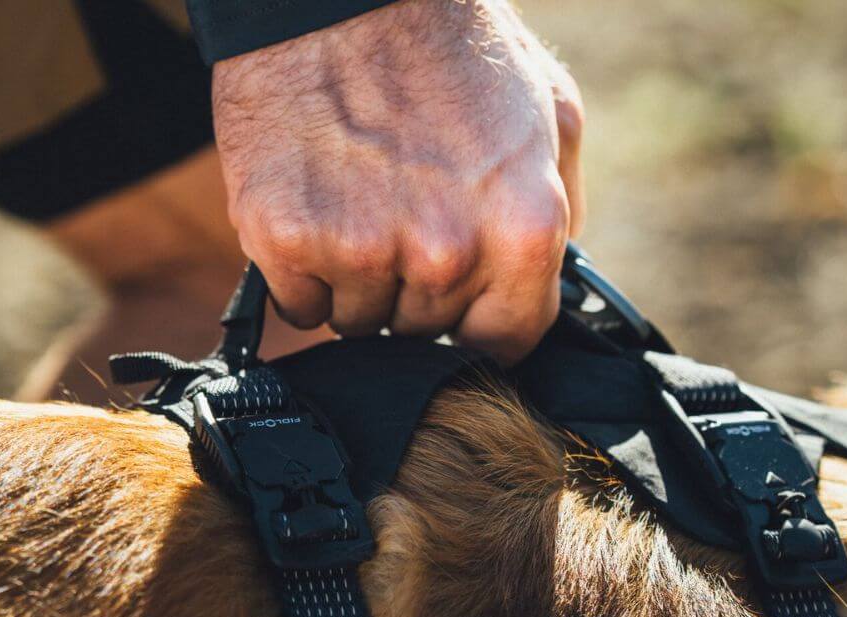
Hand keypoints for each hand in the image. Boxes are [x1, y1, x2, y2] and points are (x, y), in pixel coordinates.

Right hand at [211, 0, 585, 363]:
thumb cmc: (447, 43)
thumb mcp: (548, 109)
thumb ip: (560, 207)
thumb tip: (550, 279)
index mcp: (522, 231)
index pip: (506, 342)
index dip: (481, 319)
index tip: (463, 295)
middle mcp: (445, 254)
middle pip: (425, 333)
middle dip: (416, 288)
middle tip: (401, 208)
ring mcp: (361, 253)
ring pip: (361, 324)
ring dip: (358, 283)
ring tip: (357, 198)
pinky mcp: (286, 243)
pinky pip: (301, 307)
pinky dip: (303, 274)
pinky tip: (316, 209)